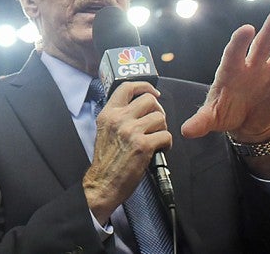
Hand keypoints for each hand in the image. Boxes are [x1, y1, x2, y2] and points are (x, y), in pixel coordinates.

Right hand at [83, 81, 170, 223]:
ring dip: (162, 129)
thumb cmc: (106, 160)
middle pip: (149, 100)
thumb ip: (118, 117)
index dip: (144, 86)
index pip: (127, 87)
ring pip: (160, 118)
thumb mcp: (105, 131)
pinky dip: (166, 144)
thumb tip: (139, 108)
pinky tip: (158, 150)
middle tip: (155, 123)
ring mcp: (131, 131)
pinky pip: (166, 136)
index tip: (153, 92)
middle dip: (157, 111)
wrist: (103, 183)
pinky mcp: (143, 146)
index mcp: (108, 114)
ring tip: (155, 139)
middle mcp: (119, 119)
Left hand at [181, 6, 269, 141]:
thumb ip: (200, 121)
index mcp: (231, 71)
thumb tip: (185, 131)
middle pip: (261, 43)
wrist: (244, 123)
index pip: (234, 53)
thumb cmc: (224, 113)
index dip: (239, 42)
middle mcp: (252, 66)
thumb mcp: (210, 118)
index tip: (246, 29)